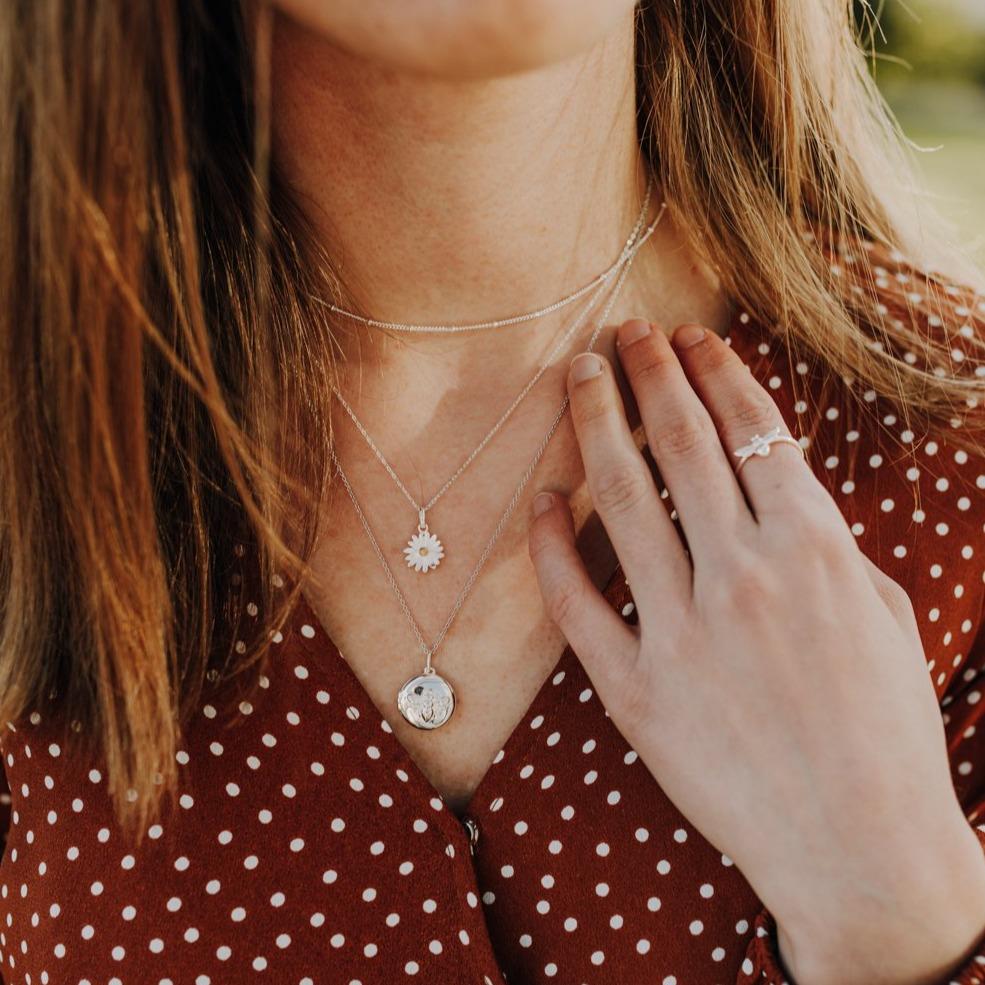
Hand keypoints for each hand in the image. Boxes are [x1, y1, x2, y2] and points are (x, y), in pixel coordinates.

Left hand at [527, 318, 984, 984]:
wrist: (862, 851)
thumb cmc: (885, 733)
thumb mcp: (883, 618)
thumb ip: (827, 548)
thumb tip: (774, 500)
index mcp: (816, 552)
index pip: (753, 432)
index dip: (717, 373)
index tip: (691, 339)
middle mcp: (745, 577)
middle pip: (681, 445)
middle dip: (650, 375)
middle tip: (625, 332)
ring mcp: (683, 631)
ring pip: (622, 500)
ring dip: (598, 425)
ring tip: (580, 377)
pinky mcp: (635, 689)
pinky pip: (576, 600)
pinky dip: (551, 544)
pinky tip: (542, 498)